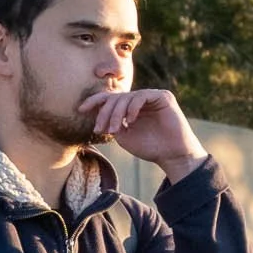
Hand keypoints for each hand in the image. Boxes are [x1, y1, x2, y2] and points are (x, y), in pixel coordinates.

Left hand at [79, 87, 206, 180]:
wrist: (172, 155)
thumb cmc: (150, 147)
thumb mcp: (124, 137)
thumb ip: (112, 124)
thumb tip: (98, 116)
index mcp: (130, 107)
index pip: (110, 98)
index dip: (95, 101)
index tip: (81, 109)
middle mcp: (140, 99)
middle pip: (115, 98)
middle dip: (105, 113)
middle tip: (101, 129)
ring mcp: (152, 96)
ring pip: (126, 97)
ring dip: (116, 114)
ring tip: (114, 130)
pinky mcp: (163, 96)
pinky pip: (141, 96)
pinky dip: (132, 108)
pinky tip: (130, 121)